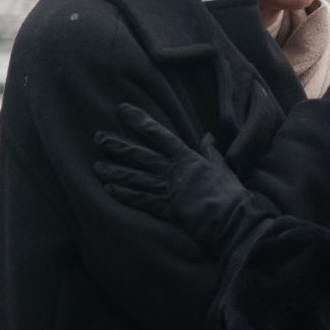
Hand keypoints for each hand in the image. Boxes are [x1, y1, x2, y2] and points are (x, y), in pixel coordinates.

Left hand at [93, 103, 273, 254]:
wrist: (232, 219)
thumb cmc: (230, 194)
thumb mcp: (222, 167)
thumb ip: (211, 151)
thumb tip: (207, 136)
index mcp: (186, 157)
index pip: (158, 134)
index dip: (139, 120)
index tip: (122, 110)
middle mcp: (173, 170)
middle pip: (139, 154)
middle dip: (118, 145)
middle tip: (98, 137)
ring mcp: (167, 189)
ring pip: (135, 177)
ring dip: (114, 170)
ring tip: (96, 165)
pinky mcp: (165, 209)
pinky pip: (139, 199)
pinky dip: (123, 193)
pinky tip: (109, 188)